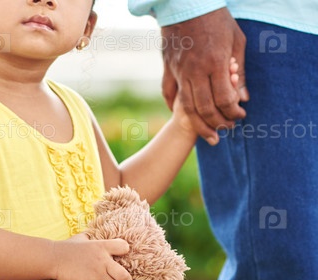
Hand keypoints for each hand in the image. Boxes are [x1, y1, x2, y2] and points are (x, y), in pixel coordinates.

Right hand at [49, 234, 132, 279]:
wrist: (53, 258)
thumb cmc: (66, 247)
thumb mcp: (81, 238)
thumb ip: (90, 237)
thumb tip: (91, 235)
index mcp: (102, 246)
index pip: (124, 247)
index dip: (125, 252)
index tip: (122, 258)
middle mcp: (103, 261)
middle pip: (125, 276)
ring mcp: (96, 274)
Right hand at [161, 8, 248, 144]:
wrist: (185, 4)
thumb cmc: (216, 20)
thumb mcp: (236, 41)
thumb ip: (240, 71)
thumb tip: (243, 97)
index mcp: (215, 62)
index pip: (224, 98)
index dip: (234, 111)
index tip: (241, 115)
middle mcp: (195, 69)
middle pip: (205, 107)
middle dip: (218, 122)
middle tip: (227, 129)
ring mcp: (178, 70)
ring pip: (186, 106)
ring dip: (199, 124)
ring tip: (208, 134)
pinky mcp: (167, 68)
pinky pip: (169, 94)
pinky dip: (175, 108)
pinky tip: (185, 117)